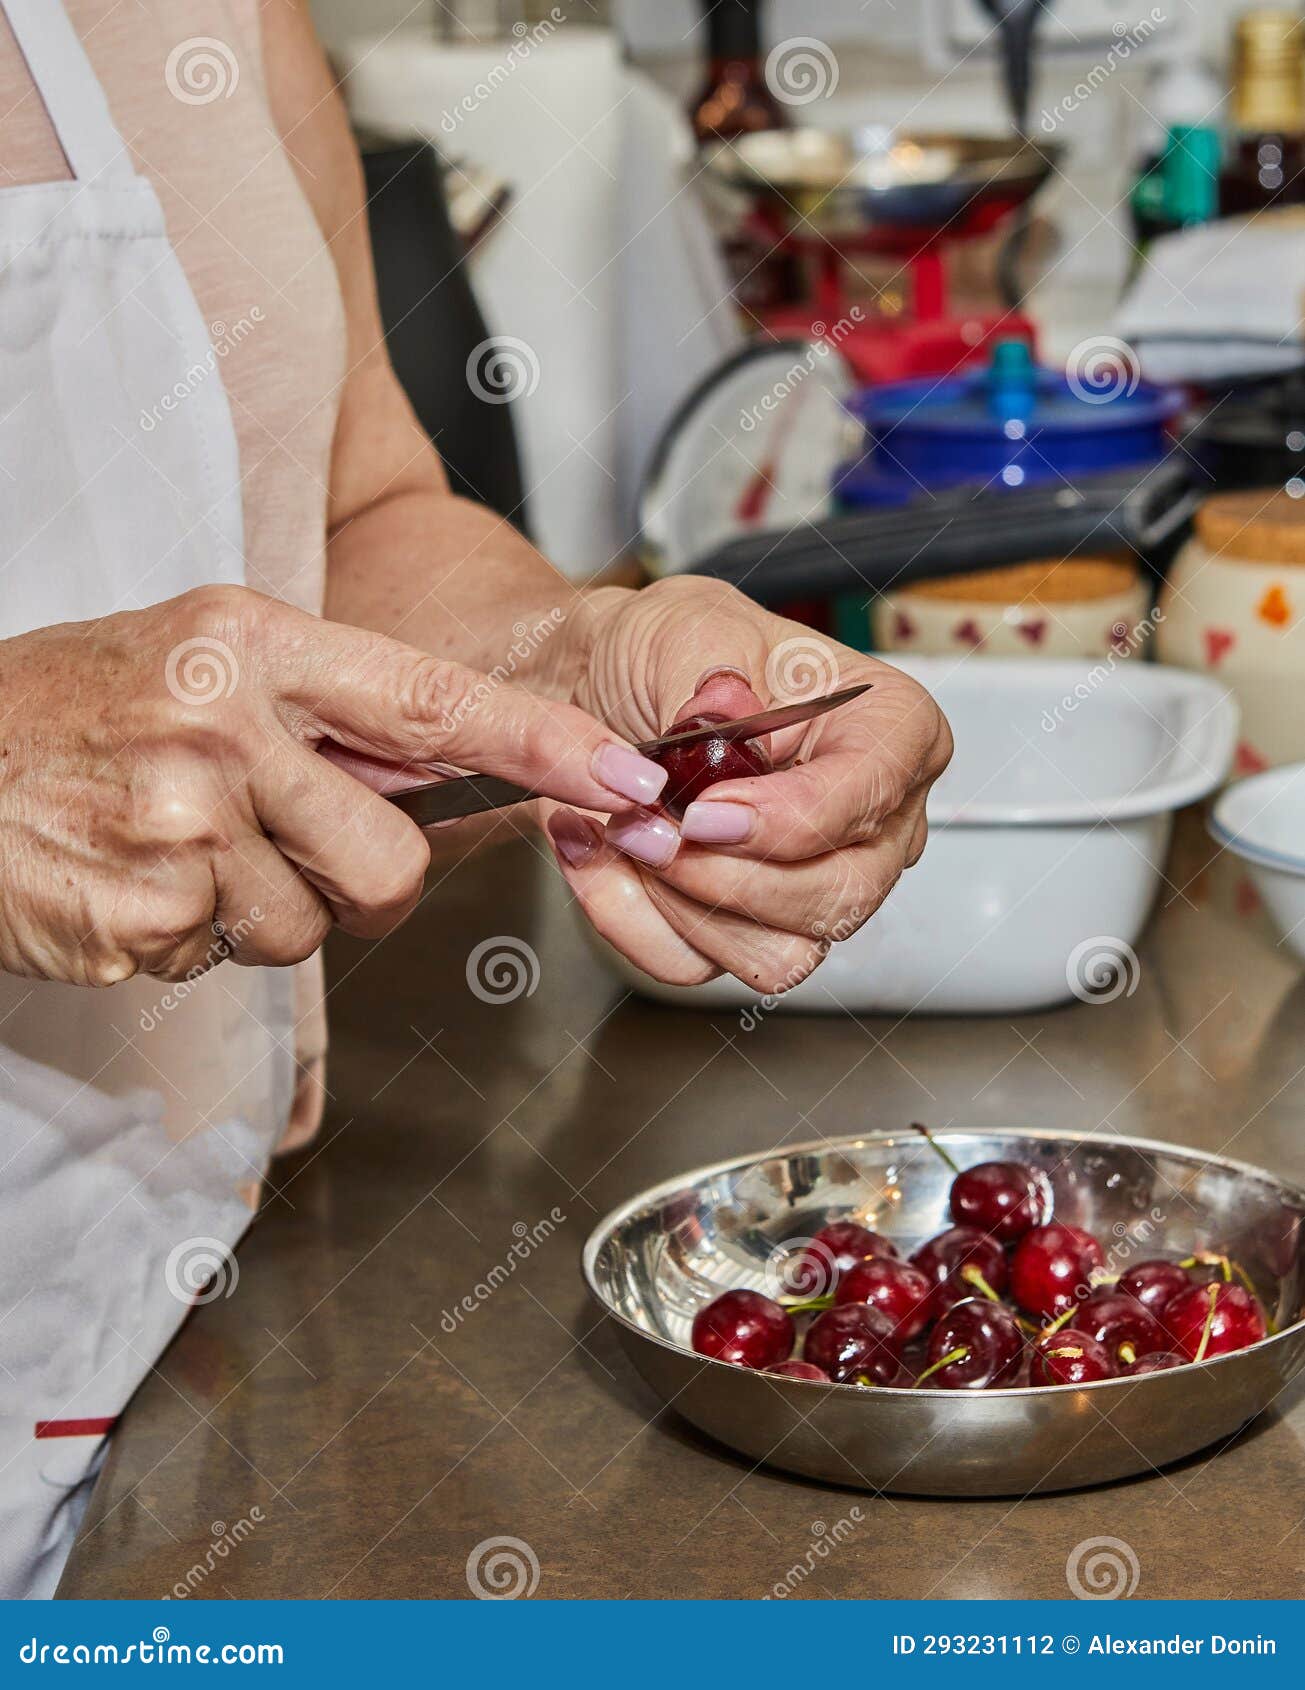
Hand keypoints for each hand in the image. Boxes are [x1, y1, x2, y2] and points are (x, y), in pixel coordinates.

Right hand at [0, 585, 670, 985]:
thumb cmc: (68, 712)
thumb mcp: (199, 661)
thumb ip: (327, 711)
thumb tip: (452, 769)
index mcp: (251, 641)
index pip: (433, 697)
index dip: (542, 744)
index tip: (623, 775)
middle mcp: (226, 721)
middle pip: (393, 858)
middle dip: (357, 878)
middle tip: (273, 841)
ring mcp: (185, 820)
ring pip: (316, 925)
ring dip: (262, 908)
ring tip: (177, 848)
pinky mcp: (150, 912)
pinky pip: (233, 959)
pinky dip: (194, 936)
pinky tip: (134, 881)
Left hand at [546, 579, 951, 992]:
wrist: (604, 685)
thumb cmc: (671, 649)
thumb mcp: (687, 625)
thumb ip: (707, 676)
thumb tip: (714, 723)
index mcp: (890, 730)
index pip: (867, 798)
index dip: (785, 820)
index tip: (704, 812)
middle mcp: (875, 821)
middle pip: (836, 897)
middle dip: (724, 876)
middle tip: (643, 828)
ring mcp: (822, 886)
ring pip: (778, 954)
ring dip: (679, 905)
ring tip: (619, 833)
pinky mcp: (754, 931)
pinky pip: (705, 965)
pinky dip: (638, 923)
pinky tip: (606, 861)